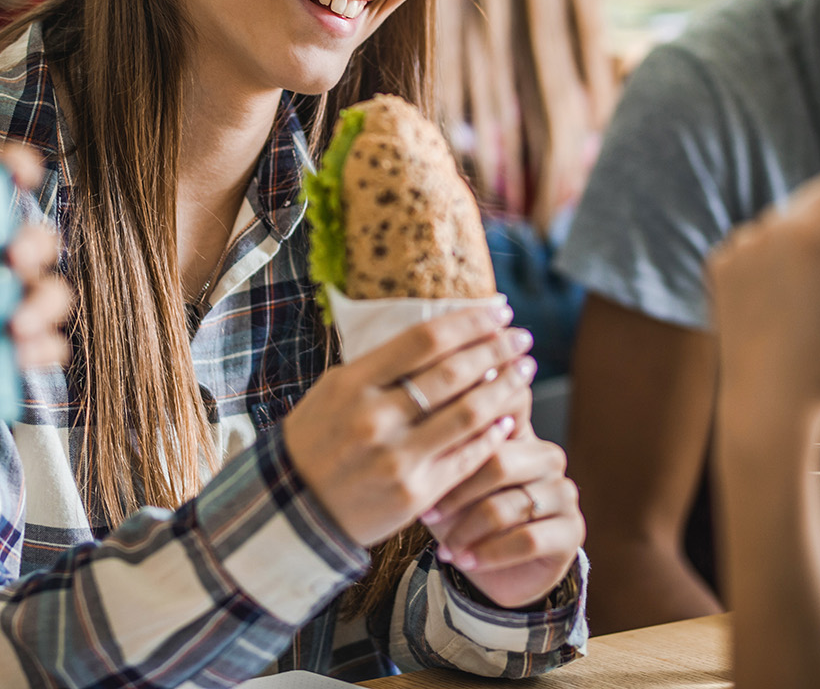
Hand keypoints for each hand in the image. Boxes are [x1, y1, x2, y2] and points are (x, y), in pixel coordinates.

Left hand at [0, 143, 72, 368]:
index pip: (10, 175)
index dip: (20, 165)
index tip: (21, 171)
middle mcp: (10, 255)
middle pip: (40, 239)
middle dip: (33, 244)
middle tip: (11, 257)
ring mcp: (20, 301)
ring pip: (53, 293)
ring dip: (41, 303)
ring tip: (14, 325)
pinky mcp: (23, 347)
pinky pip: (51, 346)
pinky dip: (42, 350)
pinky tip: (18, 356)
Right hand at [284, 306, 531, 546]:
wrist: (295, 508)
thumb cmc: (319, 440)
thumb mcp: (335, 390)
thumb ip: (382, 366)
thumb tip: (442, 335)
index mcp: (353, 383)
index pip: (424, 339)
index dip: (469, 322)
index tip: (498, 311)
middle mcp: (375, 418)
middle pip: (453, 373)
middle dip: (496, 349)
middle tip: (522, 337)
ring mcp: (396, 458)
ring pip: (468, 414)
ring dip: (504, 388)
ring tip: (524, 372)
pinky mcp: (415, 494)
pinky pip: (466, 458)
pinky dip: (493, 435)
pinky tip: (509, 419)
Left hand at [422, 417, 581, 609]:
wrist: (491, 570)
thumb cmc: (463, 515)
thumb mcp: (446, 481)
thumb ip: (446, 449)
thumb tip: (424, 420)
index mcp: (519, 432)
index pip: (506, 404)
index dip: (473, 417)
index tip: (435, 438)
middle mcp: (546, 456)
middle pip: (500, 461)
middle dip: (458, 492)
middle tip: (427, 515)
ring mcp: (563, 491)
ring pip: (510, 505)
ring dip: (470, 531)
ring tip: (447, 548)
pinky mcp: (572, 530)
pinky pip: (528, 539)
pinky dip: (490, 553)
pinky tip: (467, 561)